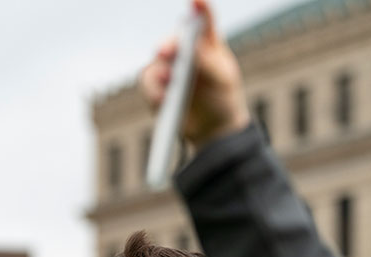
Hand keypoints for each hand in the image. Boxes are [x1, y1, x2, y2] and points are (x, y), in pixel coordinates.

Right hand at [140, 0, 250, 149]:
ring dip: (159, 74)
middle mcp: (185, 52)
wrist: (212, 129)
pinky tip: (162, 99)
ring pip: (155, 64)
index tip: (196, 1)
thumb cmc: (223, 99)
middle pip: (172, 42)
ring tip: (168, 83)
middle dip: (168, 46)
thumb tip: (195, 47)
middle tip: (167, 52)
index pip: (204, 21)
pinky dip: (153, 91)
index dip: (200, 8)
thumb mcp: (222, 80)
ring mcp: (168, 69)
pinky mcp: (156, 88)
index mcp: (207, 43)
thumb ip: (209, 63)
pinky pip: (147, 85)